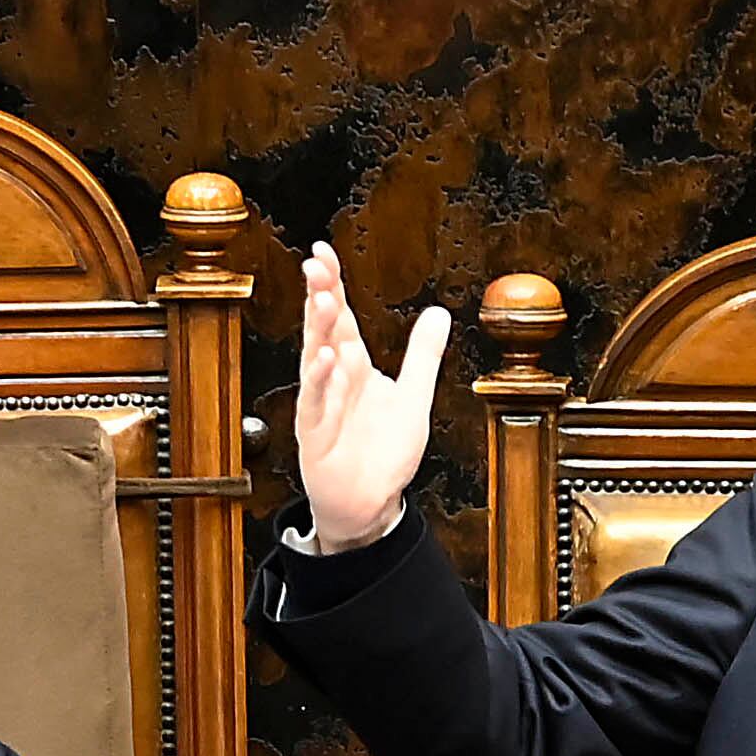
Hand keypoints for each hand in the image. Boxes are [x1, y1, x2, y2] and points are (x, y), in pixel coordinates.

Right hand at [290, 240, 446, 552]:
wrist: (369, 502)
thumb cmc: (383, 452)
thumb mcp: (413, 396)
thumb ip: (423, 355)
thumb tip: (439, 314)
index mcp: (354, 366)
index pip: (340, 316)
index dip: (333, 284)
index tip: (324, 253)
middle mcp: (334, 379)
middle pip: (324, 330)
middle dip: (319, 296)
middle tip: (316, 265)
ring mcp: (322, 404)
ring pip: (316, 360)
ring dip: (317, 330)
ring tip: (322, 300)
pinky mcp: (317, 434)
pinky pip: (318, 403)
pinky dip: (322, 382)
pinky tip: (327, 359)